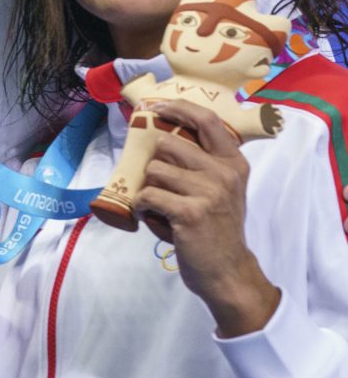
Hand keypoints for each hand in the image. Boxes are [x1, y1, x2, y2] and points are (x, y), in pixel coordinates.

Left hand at [141, 99, 281, 337]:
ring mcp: (209, 191)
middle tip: (161, 187)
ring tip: (161, 207)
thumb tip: (159, 135)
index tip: (155, 107)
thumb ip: (201, 163)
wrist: (227, 270)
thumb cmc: (216, 228)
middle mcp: (224, 173)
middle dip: (154, 164)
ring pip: (153, 170)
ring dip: (148, 188)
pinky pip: (147, 195)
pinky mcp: (190, 212)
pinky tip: (154, 219)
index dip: (178, 108)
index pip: (207, 120)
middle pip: (167, 144)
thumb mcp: (220, 190)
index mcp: (233, 163)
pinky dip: (143, 208)